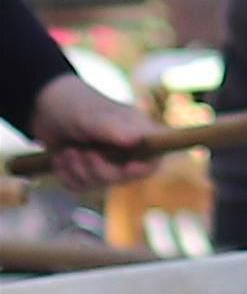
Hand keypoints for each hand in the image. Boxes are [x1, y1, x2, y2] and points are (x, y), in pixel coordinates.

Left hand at [21, 75, 163, 198]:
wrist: (44, 107)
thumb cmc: (75, 106)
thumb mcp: (91, 116)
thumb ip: (112, 129)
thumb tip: (135, 140)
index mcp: (138, 133)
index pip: (155, 158)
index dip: (145, 168)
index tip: (129, 167)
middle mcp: (126, 151)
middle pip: (124, 177)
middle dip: (100, 169)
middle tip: (85, 153)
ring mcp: (106, 162)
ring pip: (99, 184)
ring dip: (78, 170)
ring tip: (68, 151)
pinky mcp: (86, 171)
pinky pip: (80, 186)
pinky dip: (66, 175)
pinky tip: (60, 159)